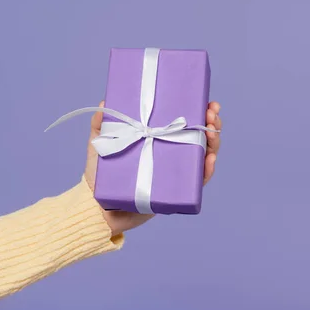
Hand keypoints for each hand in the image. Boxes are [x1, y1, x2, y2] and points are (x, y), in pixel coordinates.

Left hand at [84, 101, 221, 235]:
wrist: (96, 208)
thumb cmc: (100, 176)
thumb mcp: (100, 145)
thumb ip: (101, 125)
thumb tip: (105, 100)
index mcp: (159, 139)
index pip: (185, 122)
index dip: (200, 111)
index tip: (207, 102)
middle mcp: (172, 155)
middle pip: (200, 136)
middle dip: (212, 123)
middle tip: (212, 113)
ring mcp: (176, 173)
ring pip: (204, 155)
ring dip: (214, 142)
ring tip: (213, 132)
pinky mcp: (177, 193)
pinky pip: (198, 182)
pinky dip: (207, 170)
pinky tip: (209, 160)